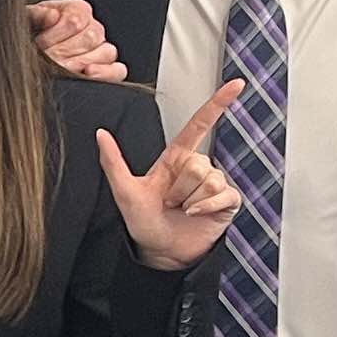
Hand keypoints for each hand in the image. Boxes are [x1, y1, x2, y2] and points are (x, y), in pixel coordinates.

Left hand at [29, 0, 122, 81]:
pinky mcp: (106, 69)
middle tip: (48, 58)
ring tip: (64, 67)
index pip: (76, 20)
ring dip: (83, 61)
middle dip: (64, 51)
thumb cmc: (30, 37)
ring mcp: (102, 48)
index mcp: (76, 10)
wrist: (31, 49)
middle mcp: (92, 27)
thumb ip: (36, 15)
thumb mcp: (26, 21)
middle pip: (91, 37)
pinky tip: (89, 74)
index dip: (57, 34)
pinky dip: (107, 73)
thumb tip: (51, 16)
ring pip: (106, 52)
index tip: (40, 42)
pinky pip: (118, 70)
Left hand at [96, 80, 245, 270]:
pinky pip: (222, 194)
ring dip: (189, 199)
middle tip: (168, 203)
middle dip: (178, 187)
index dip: (218, 103)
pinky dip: (205, 207)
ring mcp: (214, 184)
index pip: (200, 124)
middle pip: (196, 163)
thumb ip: (112, 162)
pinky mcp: (226, 202)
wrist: (160, 252)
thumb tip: (100, 133)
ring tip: (181, 210)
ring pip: (208, 179)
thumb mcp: (124, 191)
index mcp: (176, 157)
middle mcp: (198, 167)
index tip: (236, 84)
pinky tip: (194, 215)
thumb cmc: (143, 221)